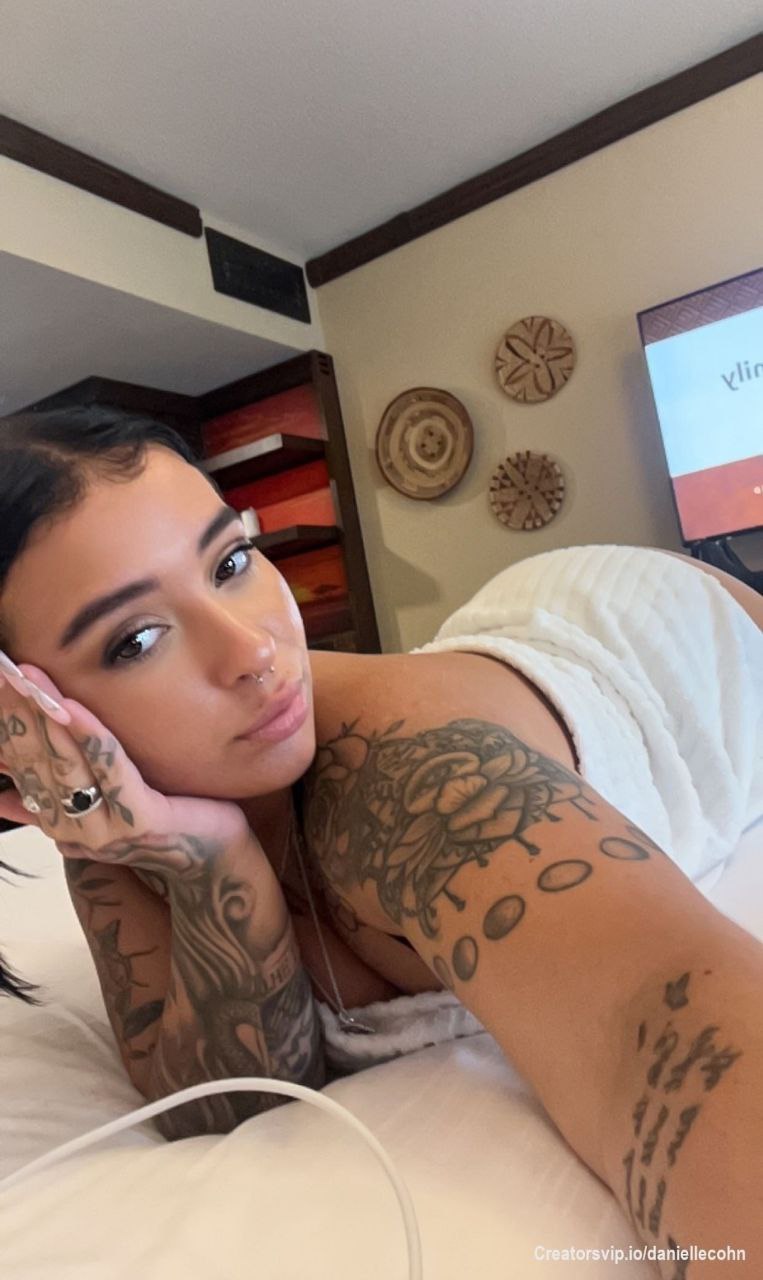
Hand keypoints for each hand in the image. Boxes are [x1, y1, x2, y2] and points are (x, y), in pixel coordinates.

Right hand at [0, 658, 251, 873]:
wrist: (213, 859)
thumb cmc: (161, 822)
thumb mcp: (101, 807)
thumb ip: (50, 802)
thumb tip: (1, 792)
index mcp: (59, 824)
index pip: (21, 767)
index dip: (6, 725)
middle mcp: (74, 831)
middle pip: (37, 761)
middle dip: (18, 711)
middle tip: (3, 670)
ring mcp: (105, 828)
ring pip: (66, 761)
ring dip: (45, 715)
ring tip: (29, 677)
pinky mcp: (139, 819)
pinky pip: (109, 767)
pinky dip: (88, 734)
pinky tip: (71, 705)